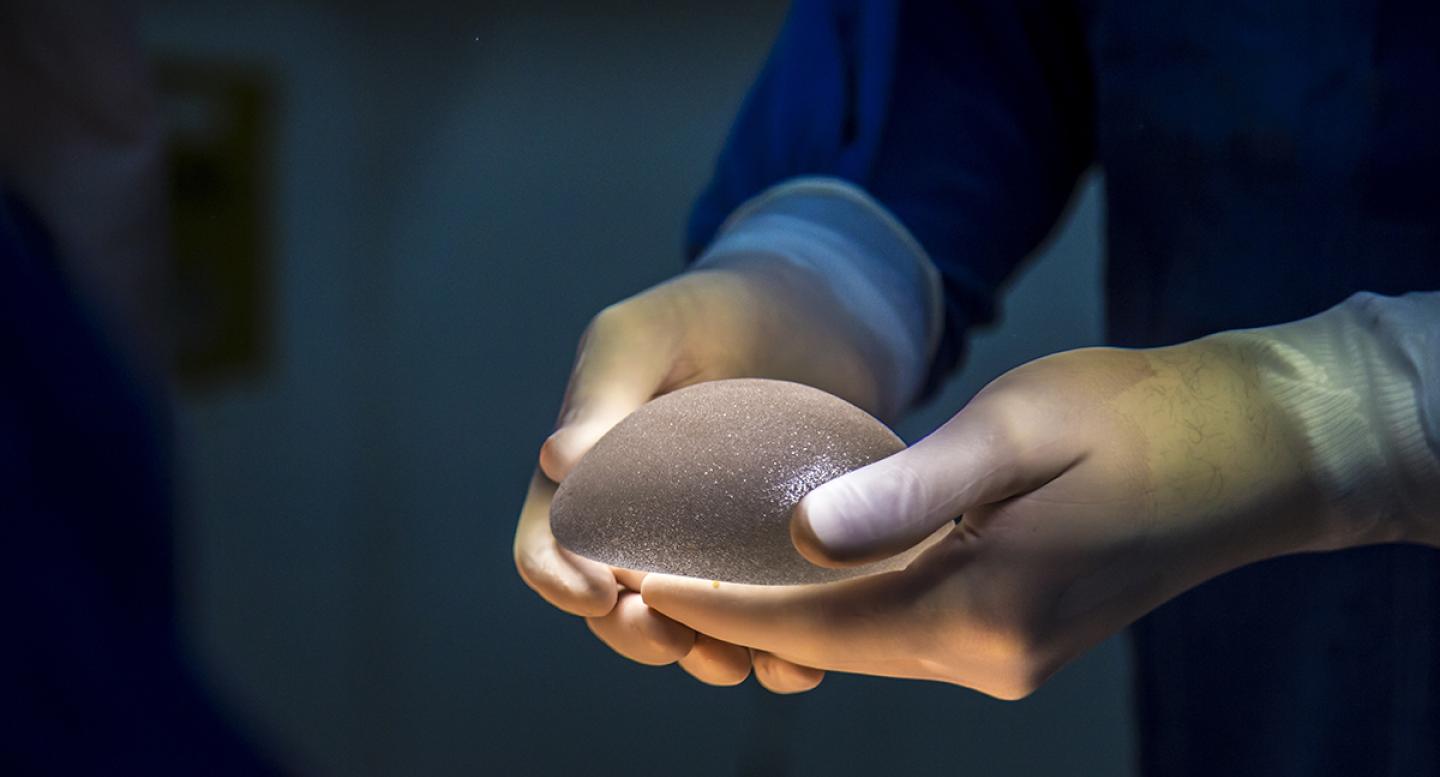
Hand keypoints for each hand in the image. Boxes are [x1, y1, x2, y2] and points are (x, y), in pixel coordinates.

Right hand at [514, 260, 882, 690]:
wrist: (811, 314)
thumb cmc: (709, 314)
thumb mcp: (648, 333)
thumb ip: (603, 391)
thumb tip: (556, 462)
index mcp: (588, 483)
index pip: (547, 547)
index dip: (557, 578)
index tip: (594, 593)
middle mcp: (642, 533)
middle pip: (615, 610)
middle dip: (632, 635)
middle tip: (667, 636)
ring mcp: (712, 559)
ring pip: (693, 633)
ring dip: (704, 658)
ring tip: (731, 660)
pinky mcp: (780, 570)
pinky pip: (772, 628)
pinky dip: (780, 656)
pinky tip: (800, 660)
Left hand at [642, 340, 1354, 697]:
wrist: (1259, 456)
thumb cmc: (1142, 418)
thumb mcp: (1019, 429)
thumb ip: (906, 491)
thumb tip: (795, 534)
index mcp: (983, 608)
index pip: (811, 619)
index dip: (716, 599)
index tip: (636, 574)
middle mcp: (988, 654)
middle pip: (824, 644)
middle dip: (730, 615)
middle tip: (639, 574)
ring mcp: (1007, 656)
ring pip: (860, 642)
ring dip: (779, 614)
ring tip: (692, 571)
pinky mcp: (1018, 639)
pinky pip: (901, 632)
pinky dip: (838, 608)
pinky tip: (795, 574)